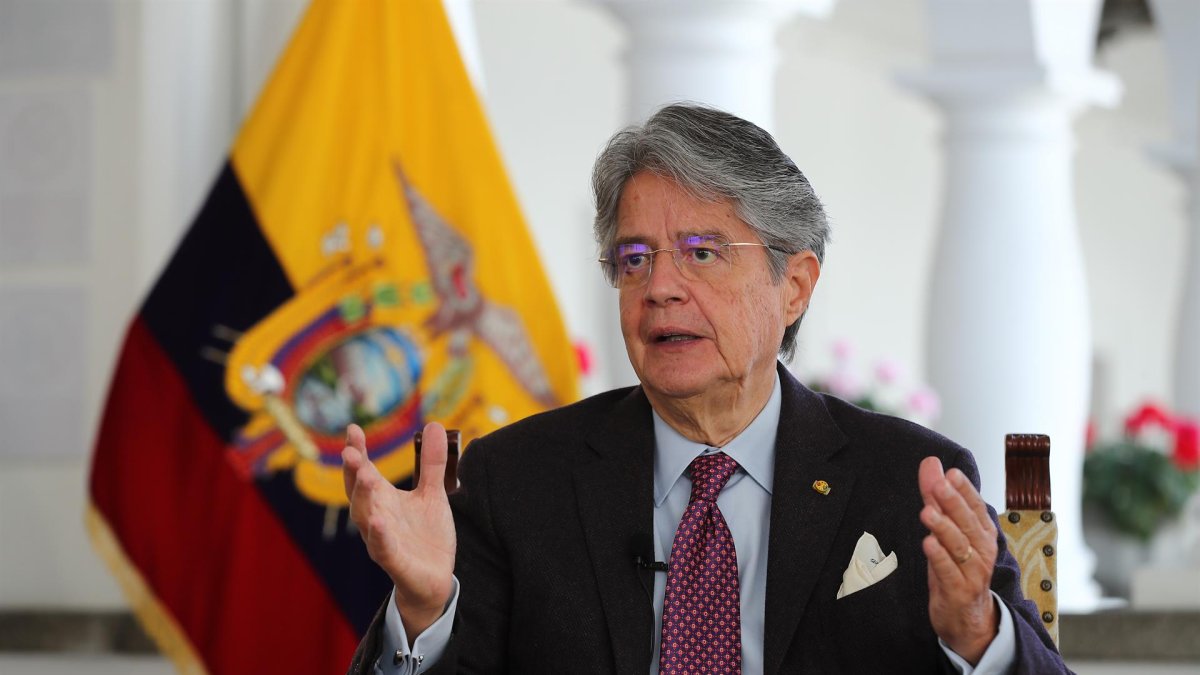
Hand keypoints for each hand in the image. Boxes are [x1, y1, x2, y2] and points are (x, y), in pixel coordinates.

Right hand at [343, 422, 455, 640]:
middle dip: (355, 473)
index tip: (353, 429)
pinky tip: (379, 522)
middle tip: (352, 452)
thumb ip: (432, 463)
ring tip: (366, 477)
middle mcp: (376, 518)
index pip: (364, 472)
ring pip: (367, 519)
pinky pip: (384, 549)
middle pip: (359, 494)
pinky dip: (380, 536)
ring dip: (364, 499)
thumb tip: (432, 425)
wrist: (435, 579)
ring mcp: (382, 541)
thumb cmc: (426, 535)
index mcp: (383, 500)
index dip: (358, 452)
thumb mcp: (433, 494)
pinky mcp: (395, 562)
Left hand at [918, 456, 999, 664]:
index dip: (964, 490)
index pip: (975, 506)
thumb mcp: (945, 531)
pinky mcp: (959, 591)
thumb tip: (930, 463)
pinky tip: (928, 543)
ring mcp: (973, 572)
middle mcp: (982, 550)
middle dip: (953, 503)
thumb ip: (936, 497)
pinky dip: (939, 558)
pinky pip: (949, 572)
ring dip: (944, 528)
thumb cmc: (957, 569)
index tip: (951, 473)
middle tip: (939, 485)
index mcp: (982, 533)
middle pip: (968, 523)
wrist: (967, 619)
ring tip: (927, 511)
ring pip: (959, 546)